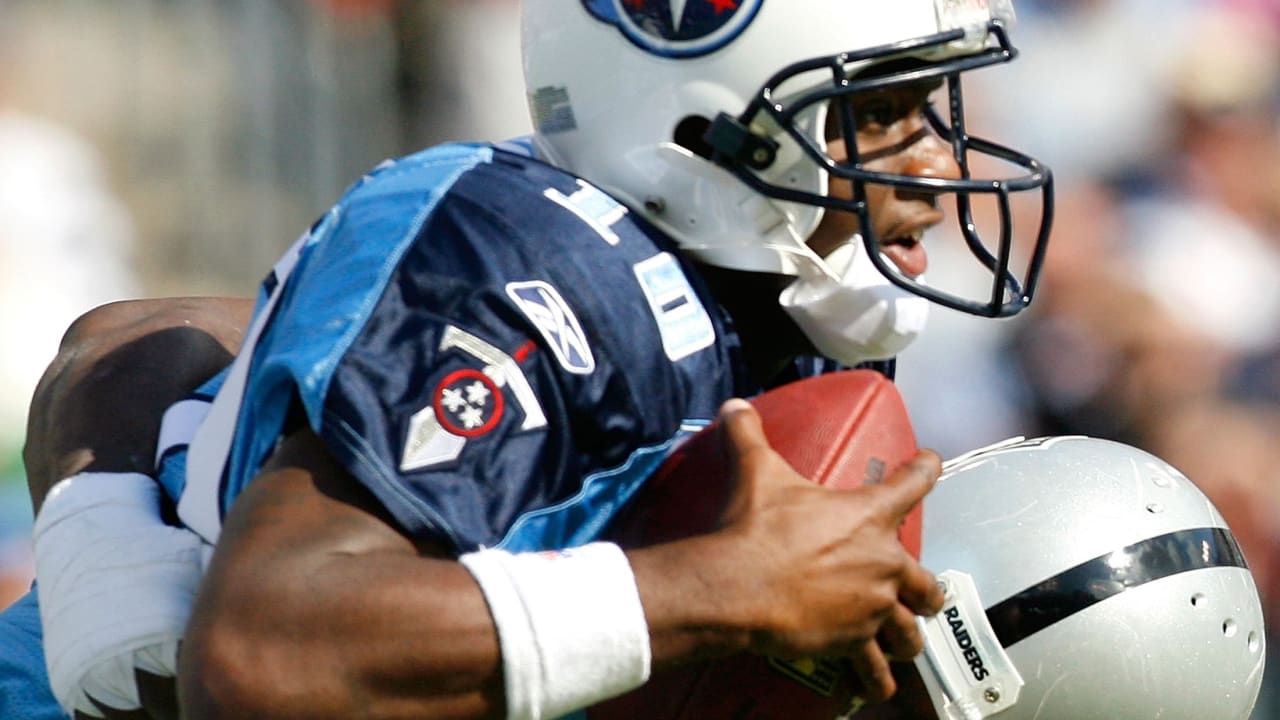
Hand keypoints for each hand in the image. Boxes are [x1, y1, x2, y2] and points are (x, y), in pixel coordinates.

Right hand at [708, 398, 943, 701]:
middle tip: (918, 590)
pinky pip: (874, 668)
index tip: (932, 461)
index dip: (925, 468)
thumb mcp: (755, 472)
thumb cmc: (756, 527)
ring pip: (910, 627)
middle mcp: (883, 563)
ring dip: (909, 633)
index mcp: (869, 515)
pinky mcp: (853, 641)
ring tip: (906, 640)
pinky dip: (877, 679)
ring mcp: (872, 606)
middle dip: (925, 588)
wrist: (740, 586)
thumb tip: (732, 406)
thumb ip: (748, 435)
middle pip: (925, 580)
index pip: (914, 482)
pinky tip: (880, 688)